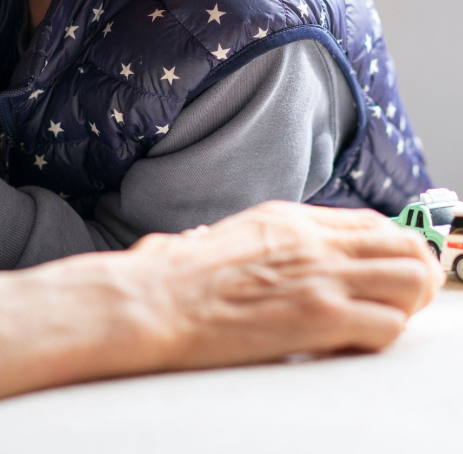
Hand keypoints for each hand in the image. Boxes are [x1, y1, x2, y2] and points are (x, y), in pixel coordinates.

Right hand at [86, 200, 442, 375]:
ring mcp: (319, 275)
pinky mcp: (320, 314)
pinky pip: (387, 326)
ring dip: (404, 308)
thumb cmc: (167, 278)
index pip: (372, 223)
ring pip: (411, 281)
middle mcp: (311, 239)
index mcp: (285, 218)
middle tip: (395, 305)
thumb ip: (235, 241)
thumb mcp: (213, 238)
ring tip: (374, 327)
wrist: (152, 300)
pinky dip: (379, 341)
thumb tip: (202, 244)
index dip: (391, 251)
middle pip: (404, 245)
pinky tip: (345, 347)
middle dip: (414, 277)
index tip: (386, 275)